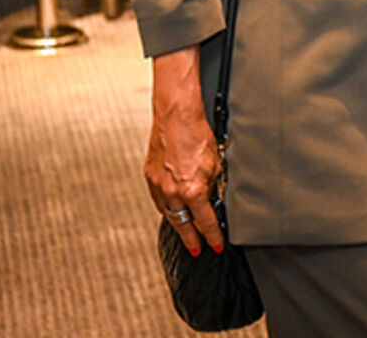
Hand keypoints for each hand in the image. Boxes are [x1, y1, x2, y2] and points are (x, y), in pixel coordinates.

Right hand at [145, 47, 224, 254]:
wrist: (176, 116)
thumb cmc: (198, 134)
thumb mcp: (216, 163)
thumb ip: (213, 185)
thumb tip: (213, 197)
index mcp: (192, 191)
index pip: (205, 222)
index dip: (212, 236)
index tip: (217, 245)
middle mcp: (172, 192)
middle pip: (182, 224)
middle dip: (191, 239)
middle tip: (196, 250)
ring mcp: (157, 185)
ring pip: (168, 213)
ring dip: (178, 223)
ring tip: (186, 232)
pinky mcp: (149, 176)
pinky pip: (158, 199)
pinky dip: (166, 207)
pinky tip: (172, 209)